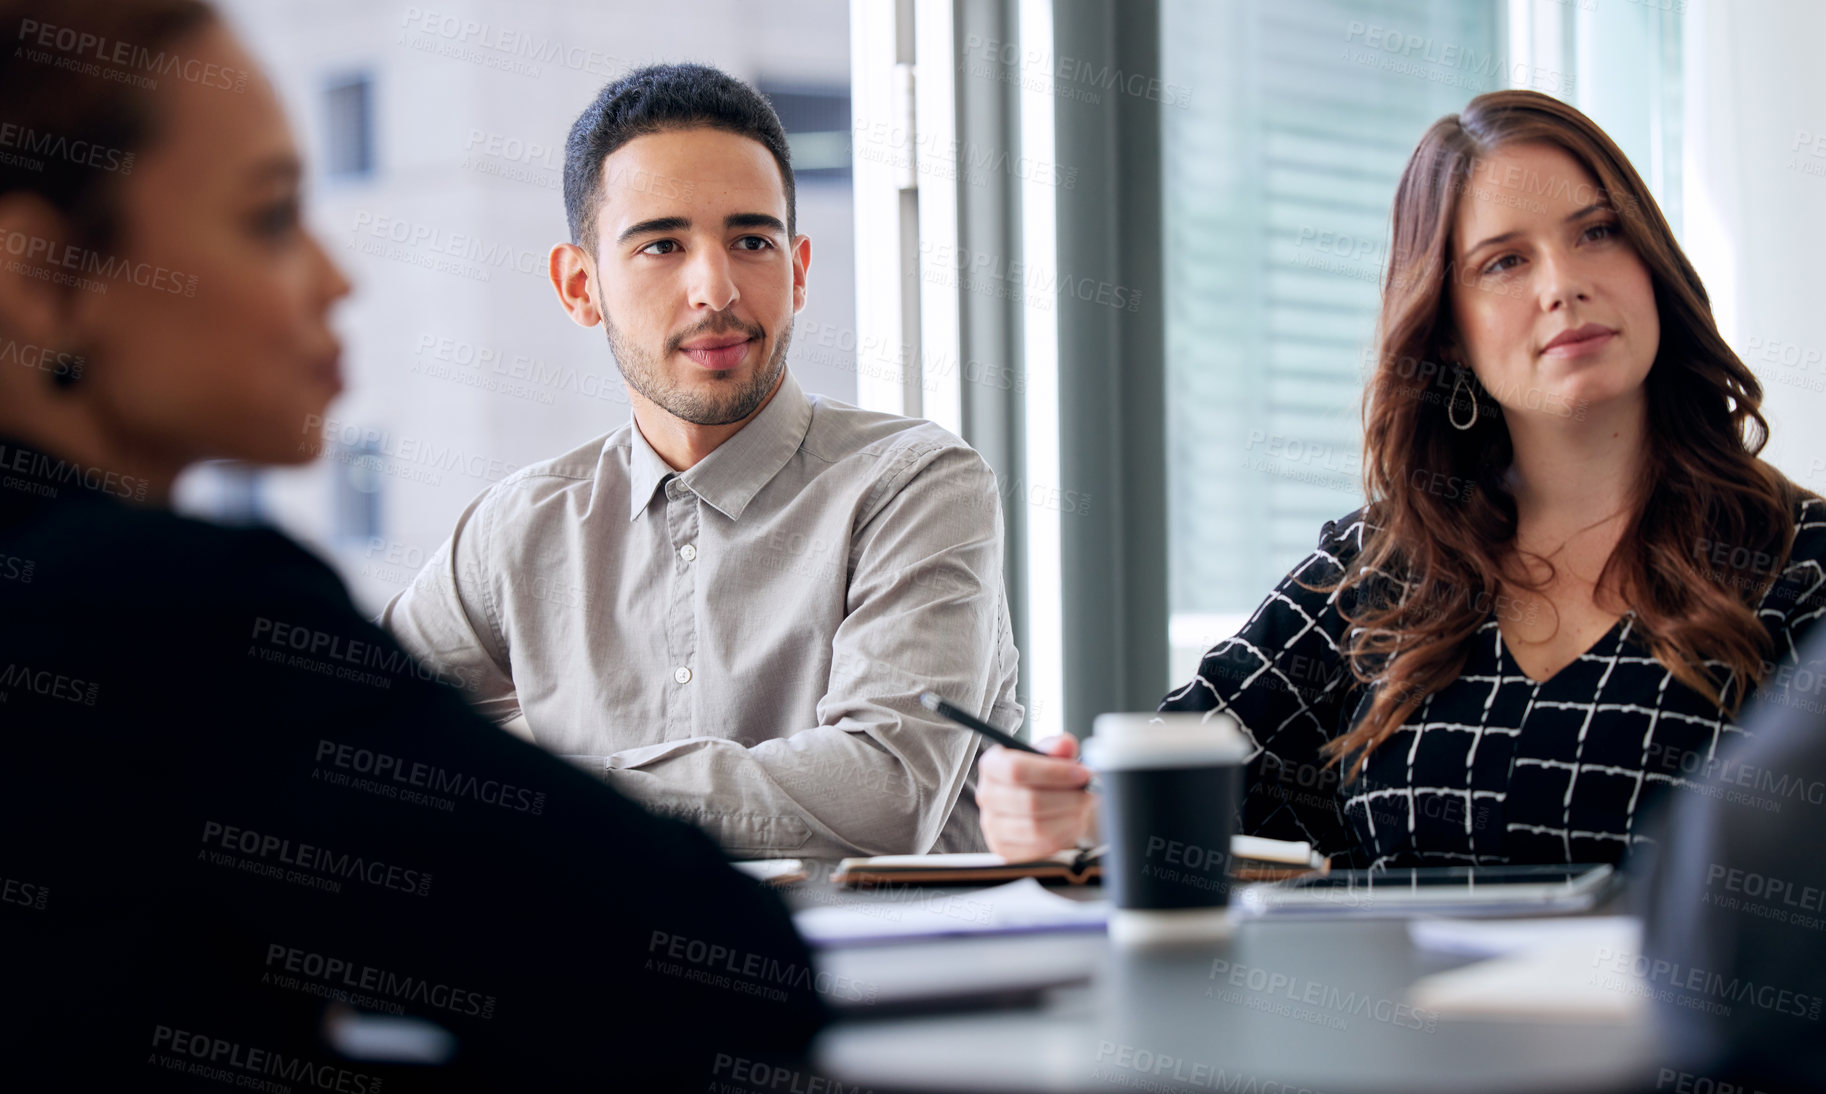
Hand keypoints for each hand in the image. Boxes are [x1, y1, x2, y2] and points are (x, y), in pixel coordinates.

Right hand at [975, 735, 1097, 861]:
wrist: (1044, 802)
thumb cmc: (1045, 776)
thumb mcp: (1052, 754)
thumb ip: (1059, 747)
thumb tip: (1064, 745)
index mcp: (992, 765)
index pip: (1015, 769)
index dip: (1054, 772)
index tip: (1082, 773)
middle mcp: (986, 795)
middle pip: (1030, 801)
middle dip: (1069, 798)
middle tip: (1090, 792)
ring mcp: (992, 825)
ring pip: (1037, 828)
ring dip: (1069, 818)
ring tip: (1083, 808)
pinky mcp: (1005, 849)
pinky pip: (1040, 847)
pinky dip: (1063, 836)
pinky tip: (1071, 823)